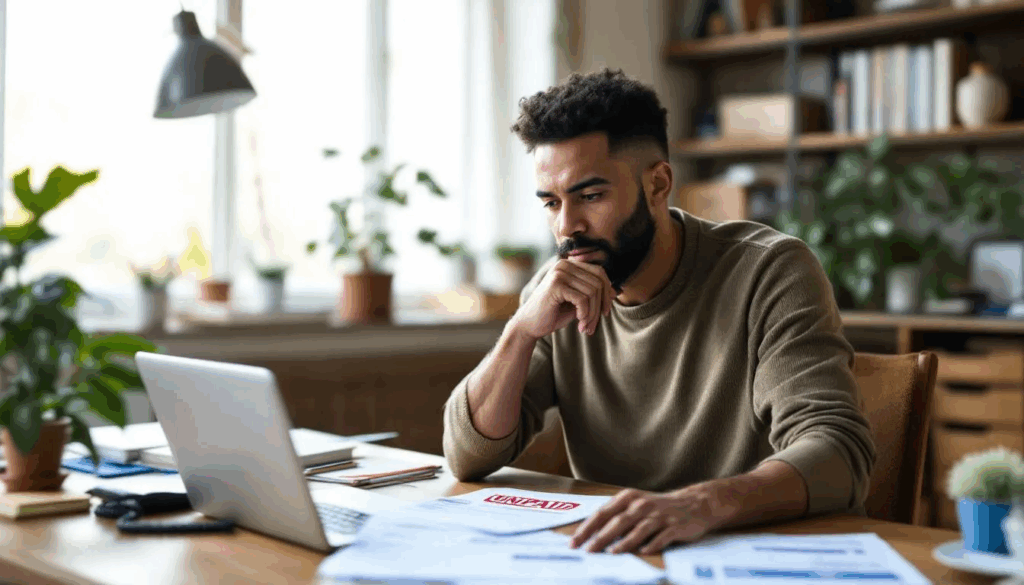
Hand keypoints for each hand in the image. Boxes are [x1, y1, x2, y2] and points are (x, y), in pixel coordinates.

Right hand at [510, 259, 614, 339]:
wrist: (529, 325)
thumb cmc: (554, 313)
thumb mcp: (578, 303)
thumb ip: (594, 294)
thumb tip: (617, 291)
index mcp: (570, 265)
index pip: (600, 273)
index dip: (607, 293)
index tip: (605, 313)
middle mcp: (565, 264)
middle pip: (598, 282)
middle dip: (600, 307)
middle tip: (594, 325)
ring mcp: (560, 272)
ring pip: (593, 292)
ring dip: (593, 314)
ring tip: (586, 327)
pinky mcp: (556, 284)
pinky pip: (583, 299)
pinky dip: (585, 314)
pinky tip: (580, 324)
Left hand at [569, 485, 729, 554]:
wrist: (694, 503)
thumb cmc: (658, 507)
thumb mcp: (636, 505)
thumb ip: (616, 517)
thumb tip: (592, 535)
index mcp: (628, 498)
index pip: (602, 513)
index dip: (587, 528)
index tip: (574, 542)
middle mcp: (642, 504)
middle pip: (618, 522)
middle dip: (600, 537)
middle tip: (587, 550)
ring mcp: (659, 515)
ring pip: (638, 529)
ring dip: (625, 542)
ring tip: (612, 553)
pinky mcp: (675, 526)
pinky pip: (662, 536)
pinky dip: (653, 544)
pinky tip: (644, 551)